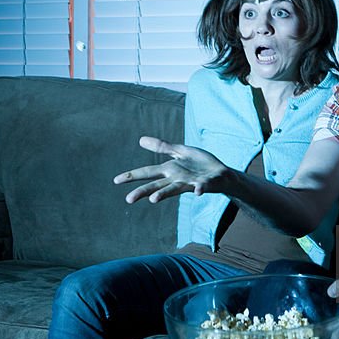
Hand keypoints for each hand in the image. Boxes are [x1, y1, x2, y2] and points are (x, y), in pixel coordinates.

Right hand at [113, 136, 228, 204]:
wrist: (223, 174)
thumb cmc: (201, 165)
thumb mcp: (180, 151)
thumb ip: (162, 147)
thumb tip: (141, 139)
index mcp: (170, 170)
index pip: (147, 172)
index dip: (132, 176)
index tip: (116, 181)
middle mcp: (177, 179)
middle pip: (157, 185)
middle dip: (143, 191)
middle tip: (129, 199)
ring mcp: (191, 183)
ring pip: (175, 189)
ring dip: (164, 194)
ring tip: (153, 200)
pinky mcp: (206, 184)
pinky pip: (202, 187)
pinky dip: (199, 190)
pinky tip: (197, 192)